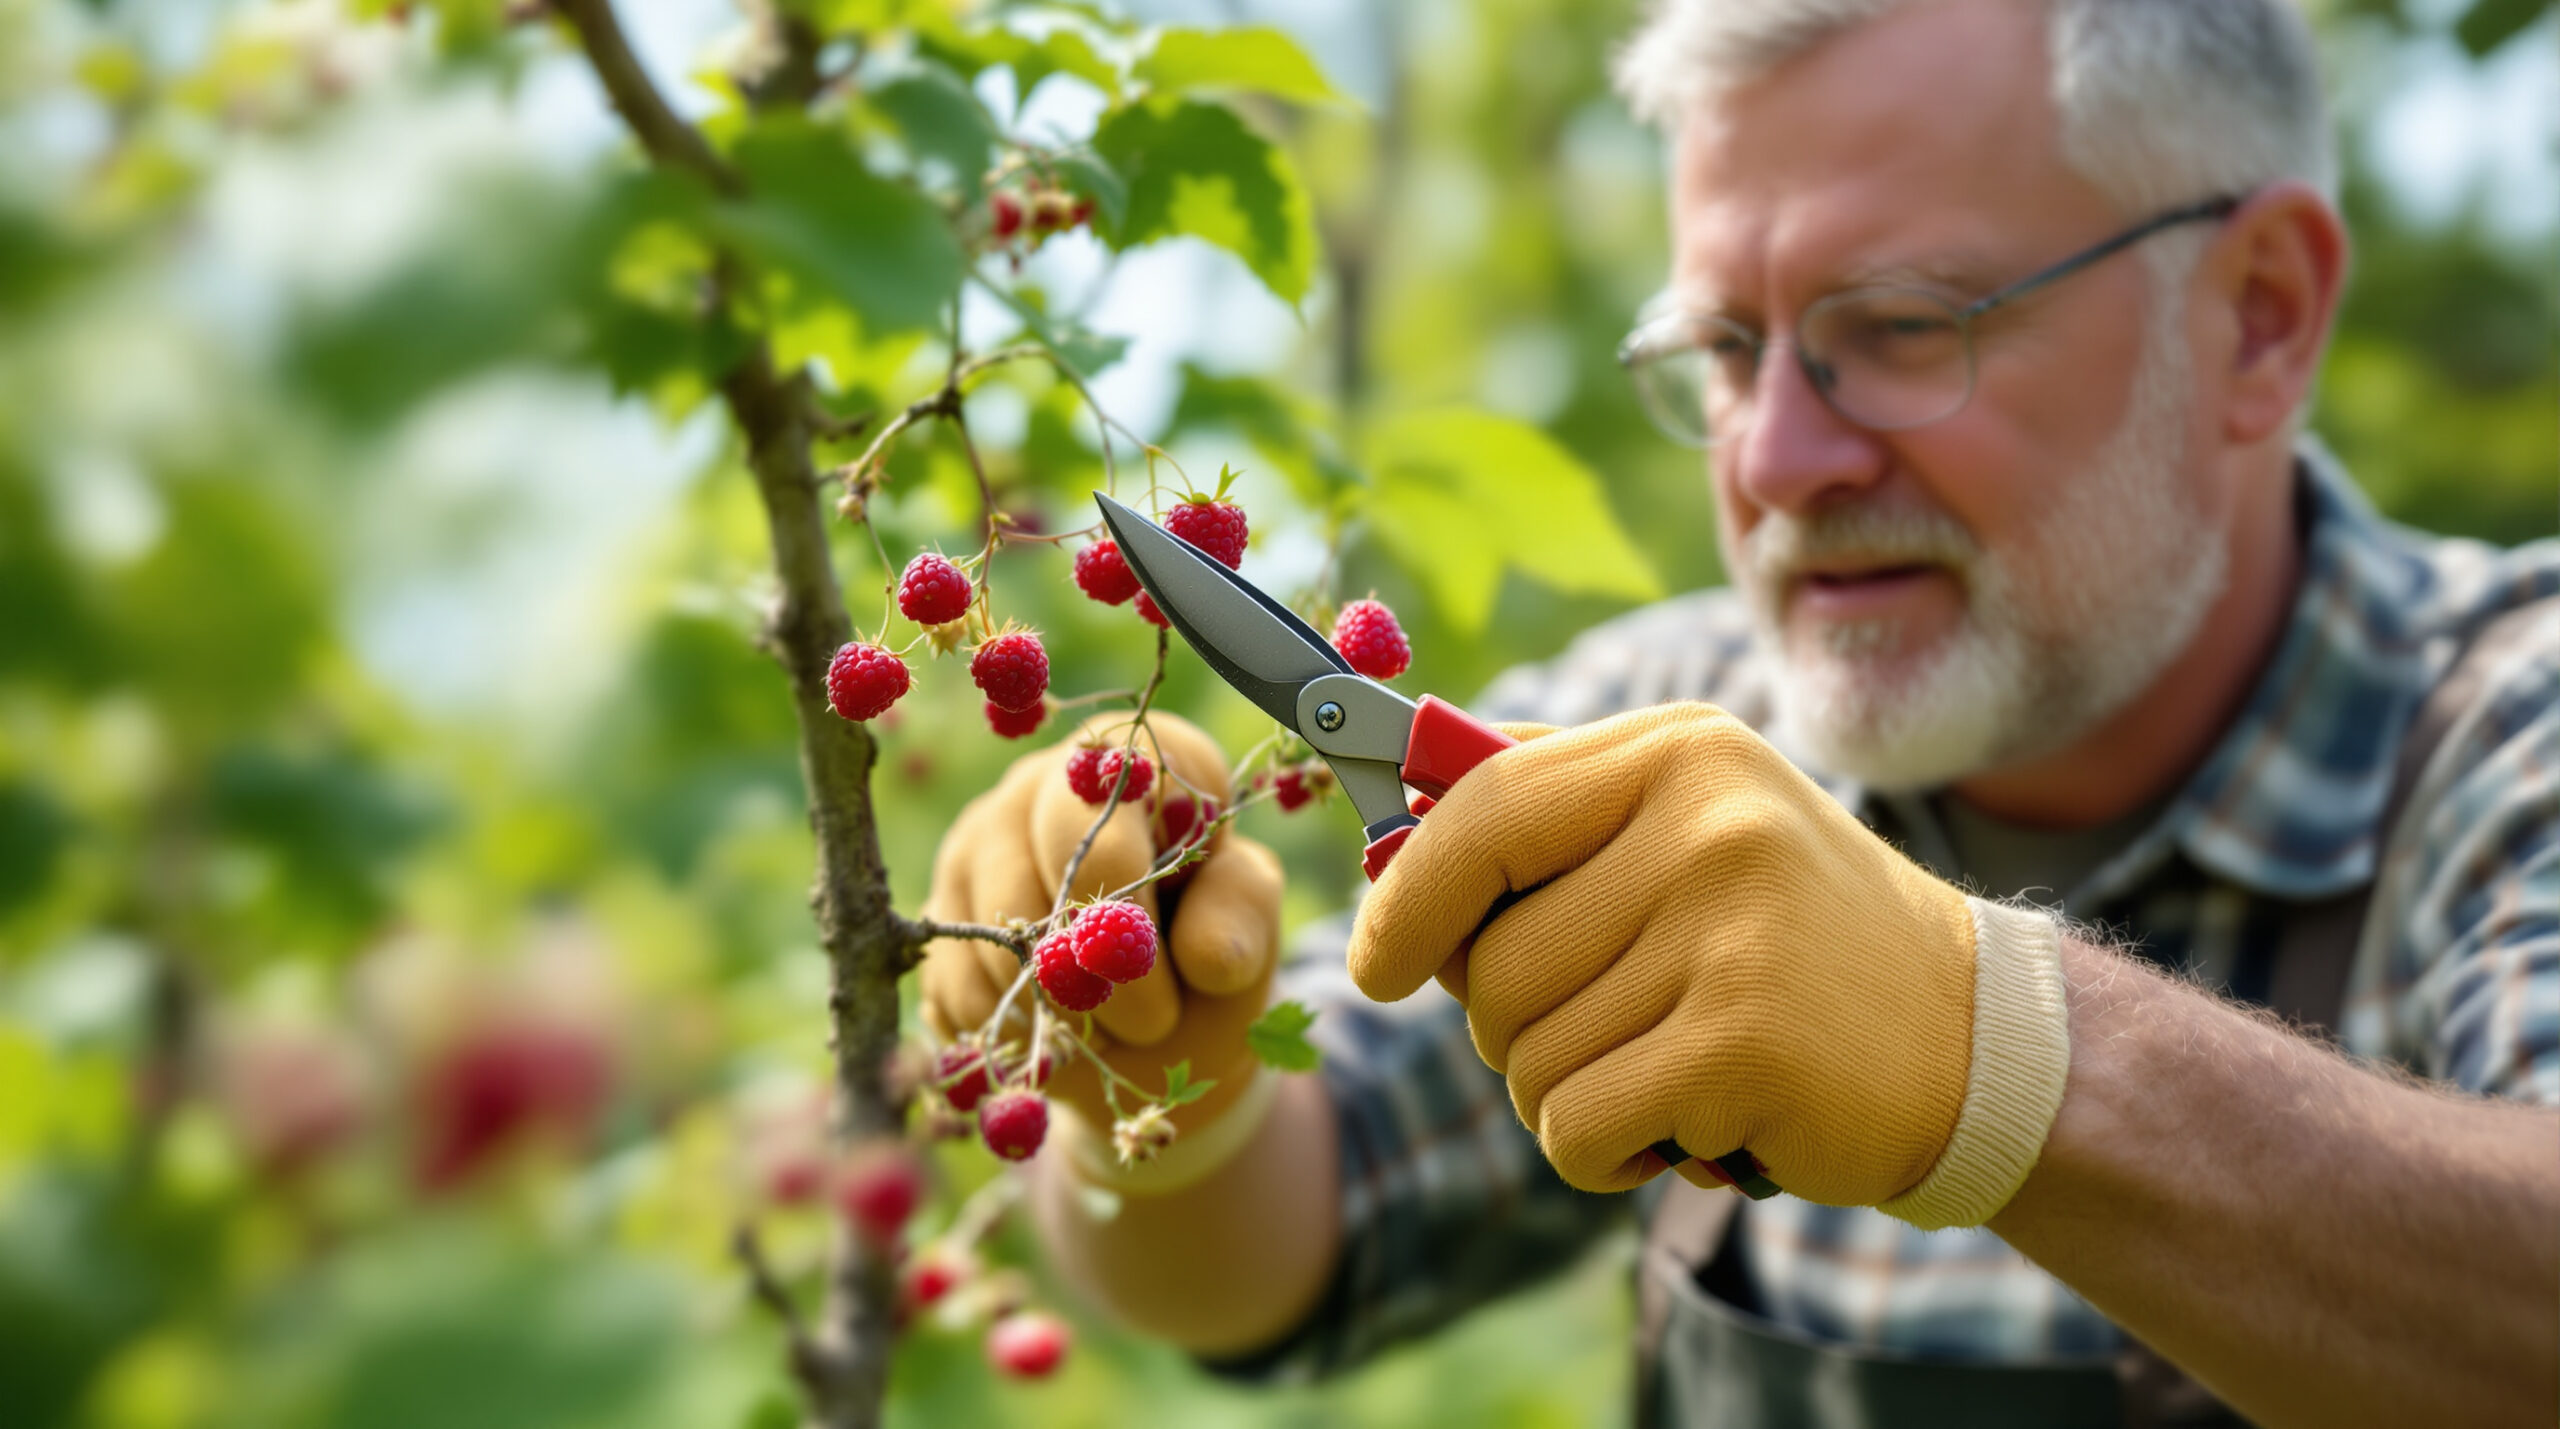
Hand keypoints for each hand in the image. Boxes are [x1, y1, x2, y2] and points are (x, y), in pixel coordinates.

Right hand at [918, 713, 1282, 1134]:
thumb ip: (1240, 918)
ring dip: (1056, 1008)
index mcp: (1130, 765)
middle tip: (1146, 1024)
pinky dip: (1013, 1030)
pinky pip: (957, 983)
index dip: (1129, 901)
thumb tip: (1206, 955)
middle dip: (1094, 964)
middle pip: (1033, 865)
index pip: (1106, 809)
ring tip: (1110, 1028)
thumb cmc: (1207, 959)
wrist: (1154, 1036)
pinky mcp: (940, 917)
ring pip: (992, 931)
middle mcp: (1039, 785)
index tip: (1162, 971)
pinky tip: (1057, 1032)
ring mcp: (976, 847)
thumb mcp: (1246, 931)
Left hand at [1346, 703, 2069, 1226]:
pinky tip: (1688, 1124)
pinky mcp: (1744, 1040)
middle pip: (1492, 964)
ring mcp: (1730, 929)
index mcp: (1681, 753)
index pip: (1482, 811)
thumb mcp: (1694, 828)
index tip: (1380, 964)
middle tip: (1622, 1030)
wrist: (1974, 1042)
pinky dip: (1606, 1152)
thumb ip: (1552, 814)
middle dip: (1520, 1030)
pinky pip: (1574, 1125)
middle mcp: (1706, 823)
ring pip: (1523, 1057)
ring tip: (1672, 1068)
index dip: (1407, 897)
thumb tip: (1386, 845)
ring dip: (1571, 1095)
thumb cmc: (1793, 941)